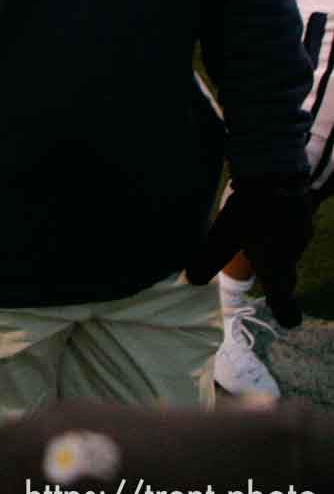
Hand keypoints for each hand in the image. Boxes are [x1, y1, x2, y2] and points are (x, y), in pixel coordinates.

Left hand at [187, 177, 312, 326]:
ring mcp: (301, 230)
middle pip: (288, 273)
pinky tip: (268, 217)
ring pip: (290, 248)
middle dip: (280, 281)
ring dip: (278, 251)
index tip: (289, 321)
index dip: (285, 309)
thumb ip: (208, 259)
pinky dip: (281, 229)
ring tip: (260, 245)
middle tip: (275, 288)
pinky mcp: (302, 211)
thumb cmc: (251, 210)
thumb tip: (192, 281)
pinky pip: (292, 227)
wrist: (277, 172)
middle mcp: (293, 251)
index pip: (283, 295)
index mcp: (276, 265)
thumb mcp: (224, 235)